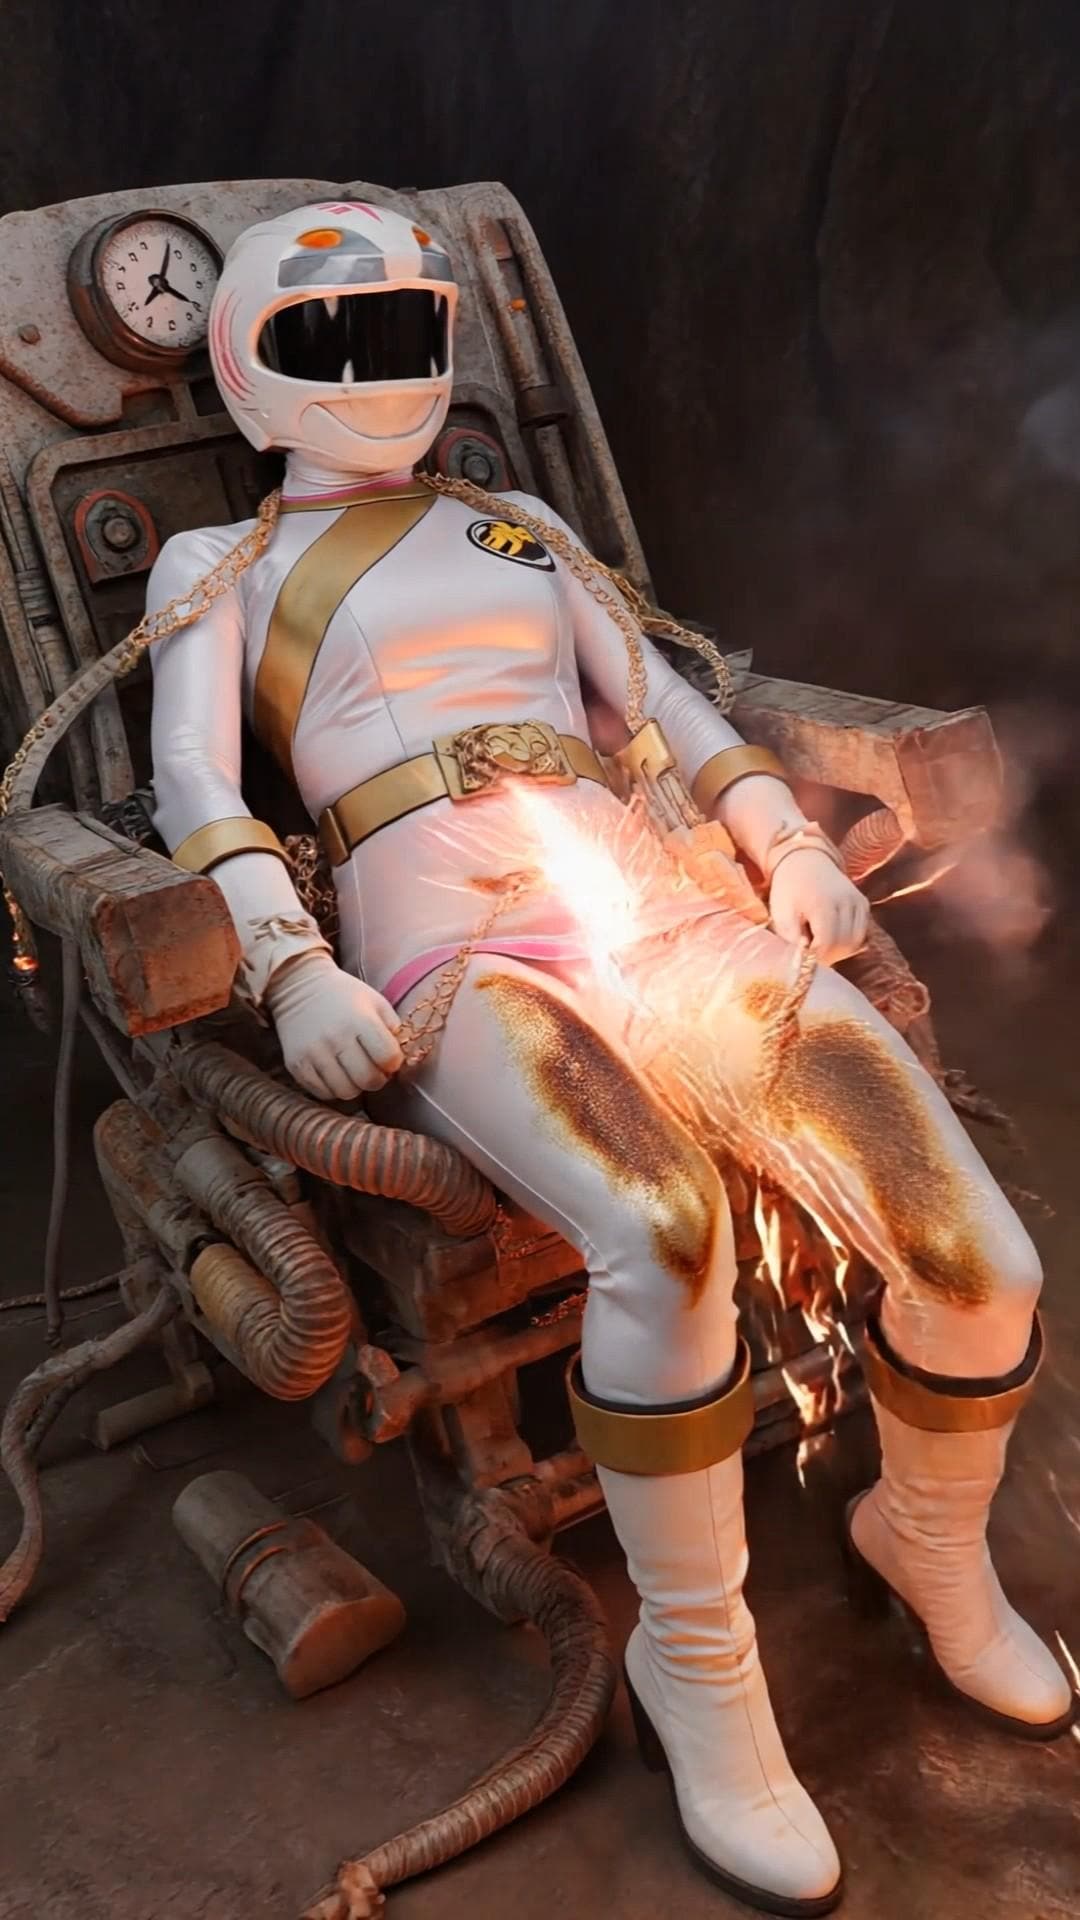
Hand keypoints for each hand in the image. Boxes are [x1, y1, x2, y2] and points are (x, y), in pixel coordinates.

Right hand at [264, 950, 403, 1098]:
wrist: (298, 986)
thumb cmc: (344, 995)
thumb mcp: (374, 1001)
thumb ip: (393, 1028)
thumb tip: (401, 1060)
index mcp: (360, 1020)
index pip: (389, 1058)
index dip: (393, 1063)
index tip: (388, 1058)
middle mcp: (336, 1037)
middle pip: (368, 1080)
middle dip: (377, 1079)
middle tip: (373, 1070)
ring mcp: (314, 1052)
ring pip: (345, 1092)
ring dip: (355, 1087)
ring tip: (353, 1072)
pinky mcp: (296, 1064)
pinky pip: (323, 1093)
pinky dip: (333, 1089)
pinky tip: (335, 1074)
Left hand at [768, 850, 868, 965]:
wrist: (804, 861)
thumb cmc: (788, 890)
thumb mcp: (781, 913)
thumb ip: (791, 939)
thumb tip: (802, 962)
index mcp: (823, 904)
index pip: (827, 944)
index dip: (816, 958)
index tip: (803, 960)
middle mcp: (846, 902)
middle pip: (843, 945)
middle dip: (827, 957)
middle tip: (810, 956)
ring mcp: (858, 902)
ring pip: (855, 942)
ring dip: (838, 951)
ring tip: (819, 945)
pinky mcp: (863, 904)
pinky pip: (861, 933)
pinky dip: (848, 941)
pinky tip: (831, 936)